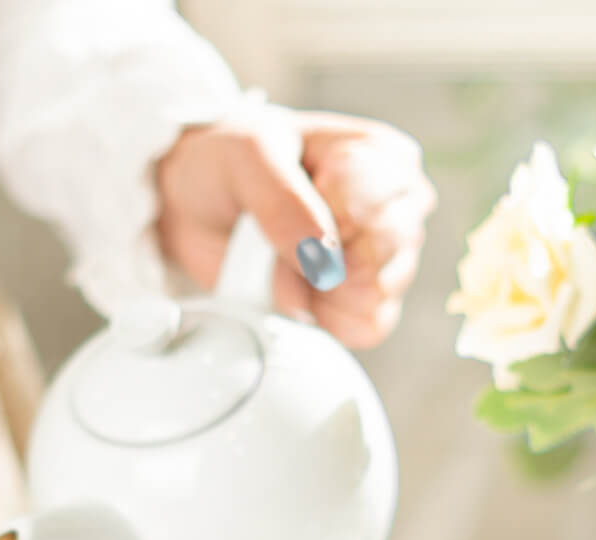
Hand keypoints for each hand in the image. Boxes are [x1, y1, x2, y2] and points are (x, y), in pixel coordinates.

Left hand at [156, 104, 435, 348]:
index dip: (332, 219)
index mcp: (380, 156)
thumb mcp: (247, 156)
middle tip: (284, 240)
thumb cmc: (232, 165)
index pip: (382, 205)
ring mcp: (386, 261)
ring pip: (375, 296)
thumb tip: (324, 260)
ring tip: (287, 260)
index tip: (292, 207)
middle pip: (387, 255)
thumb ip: (284, 202)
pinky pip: (364, 328)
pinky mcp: (367, 306)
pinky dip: (325, 319)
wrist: (200, 206)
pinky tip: (302, 294)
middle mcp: (396, 207)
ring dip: (321, 290)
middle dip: (325, 259)